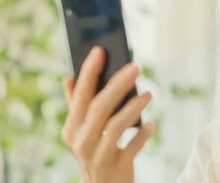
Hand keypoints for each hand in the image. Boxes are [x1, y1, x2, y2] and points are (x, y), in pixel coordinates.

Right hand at [61, 46, 154, 182]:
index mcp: (71, 129)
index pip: (80, 96)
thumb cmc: (95, 152)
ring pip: (116, 126)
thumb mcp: (82, 132)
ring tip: (148, 94)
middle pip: (100, 108)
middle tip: (136, 67)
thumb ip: (77, 106)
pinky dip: (144, 134)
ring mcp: (97, 157)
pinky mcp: (116, 169)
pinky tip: (151, 125)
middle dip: (118, 84)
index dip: (89, 72)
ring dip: (134, 107)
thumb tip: (68, 77)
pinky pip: (133, 146)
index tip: (100, 50)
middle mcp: (80, 143)